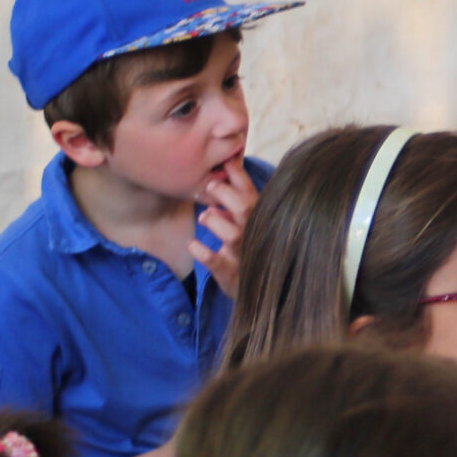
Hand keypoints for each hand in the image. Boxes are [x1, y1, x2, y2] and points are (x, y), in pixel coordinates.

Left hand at [191, 156, 259, 298]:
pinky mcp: (230, 274)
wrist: (263, 294)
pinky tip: (193, 245)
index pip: (252, 193)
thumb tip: (219, 187)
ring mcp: (244, 255)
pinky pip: (215, 262)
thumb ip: (238, 206)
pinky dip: (202, 252)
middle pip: (247, 209)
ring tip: (205, 216)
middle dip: (227, 194)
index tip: (226, 162)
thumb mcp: (249, 227)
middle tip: (211, 186)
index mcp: (261, 221)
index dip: (240, 176)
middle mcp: (255, 235)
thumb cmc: (252, 252)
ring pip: (233, 235)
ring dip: (215, 221)